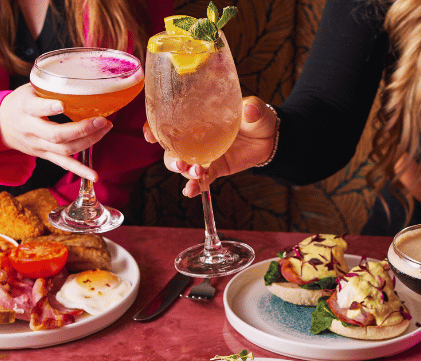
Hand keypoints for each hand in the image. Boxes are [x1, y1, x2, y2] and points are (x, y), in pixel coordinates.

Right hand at [0, 84, 112, 180]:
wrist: (1, 125)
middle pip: (56, 135)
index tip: (61, 105)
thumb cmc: (20, 103)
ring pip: (64, 149)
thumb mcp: (29, 89)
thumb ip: (48, 87)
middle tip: (101, 120)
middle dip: (81, 129)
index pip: (35, 108)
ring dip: (88, 141)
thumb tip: (79, 79)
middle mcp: (31, 129)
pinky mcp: (44, 155)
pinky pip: (63, 164)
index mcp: (24, 108)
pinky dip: (80, 171)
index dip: (48, 108)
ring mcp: (38, 145)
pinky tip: (94, 176)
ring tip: (105, 129)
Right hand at [145, 96, 277, 196]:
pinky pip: (201, 180)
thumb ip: (252, 109)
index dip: (154, 127)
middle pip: (171, 148)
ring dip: (184, 171)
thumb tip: (249, 110)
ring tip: (195, 172)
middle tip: (180, 162)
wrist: (270, 139)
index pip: (169, 120)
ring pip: (183, 165)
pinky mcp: (214, 169)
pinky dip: (195, 186)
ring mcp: (203, 155)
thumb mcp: (255, 109)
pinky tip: (191, 191)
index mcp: (197, 117)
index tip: (149, 135)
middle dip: (170, 157)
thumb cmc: (257, 118)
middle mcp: (195, 137)